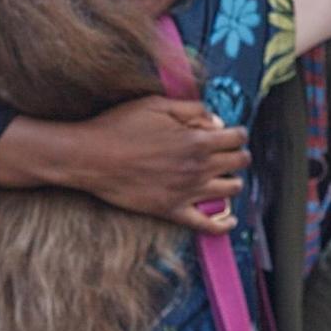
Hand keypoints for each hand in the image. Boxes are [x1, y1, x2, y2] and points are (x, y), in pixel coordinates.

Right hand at [1, 96, 250, 232]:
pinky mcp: (172, 211)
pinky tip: (229, 218)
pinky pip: (208, 225)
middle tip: (228, 152)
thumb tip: (216, 120)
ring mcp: (187, 192)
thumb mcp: (157, 105)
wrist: (91, 157)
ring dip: (233, 181)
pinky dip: (224, 223)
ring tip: (224, 176)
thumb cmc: (119, 127)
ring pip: (232, 190)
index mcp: (197, 140)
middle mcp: (198, 168)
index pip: (237, 137)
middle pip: (240, 162)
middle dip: (238, 154)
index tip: (231, 133)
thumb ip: (192, 110)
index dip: (237, 133)